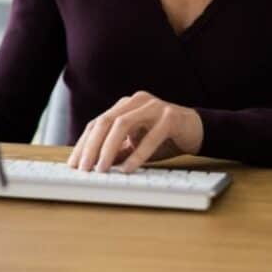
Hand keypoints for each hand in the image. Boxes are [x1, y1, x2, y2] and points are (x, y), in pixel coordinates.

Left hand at [66, 91, 202, 173]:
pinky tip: (128, 169)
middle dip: (91, 146)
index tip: (74, 164)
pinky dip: (137, 154)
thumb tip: (94, 166)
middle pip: (105, 121)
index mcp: (125, 105)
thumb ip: (117, 152)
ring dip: (109, 148)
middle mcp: (136, 101)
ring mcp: (153, 106)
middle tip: (84, 169)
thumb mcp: (136, 147)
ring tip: (102, 169)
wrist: (198, 130)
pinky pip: (150, 136)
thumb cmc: (164, 139)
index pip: (97, 123)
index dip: (84, 144)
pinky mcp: (170, 117)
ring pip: (122, 124)